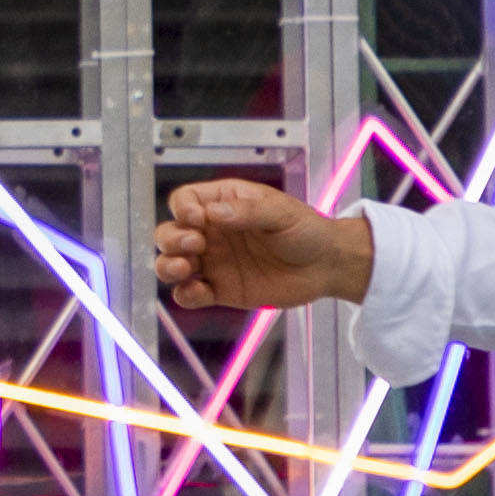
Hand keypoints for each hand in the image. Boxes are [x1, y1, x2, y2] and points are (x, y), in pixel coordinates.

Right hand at [154, 176, 375, 318]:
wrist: (326, 266)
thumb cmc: (306, 230)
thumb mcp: (281, 212)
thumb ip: (248, 212)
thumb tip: (213, 213)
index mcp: (223, 204)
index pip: (186, 200)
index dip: (183, 208)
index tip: (197, 218)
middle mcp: (212, 232)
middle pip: (170, 232)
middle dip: (171, 238)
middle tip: (195, 244)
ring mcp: (214, 262)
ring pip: (172, 263)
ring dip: (168, 266)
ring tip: (183, 268)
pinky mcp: (220, 290)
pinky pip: (191, 294)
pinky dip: (185, 295)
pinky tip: (197, 292)